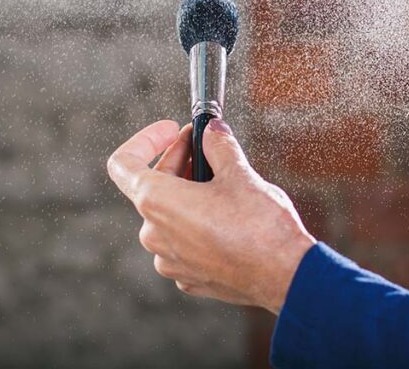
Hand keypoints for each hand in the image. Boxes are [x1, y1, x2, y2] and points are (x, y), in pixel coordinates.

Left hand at [106, 118, 315, 313]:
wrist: (285, 274)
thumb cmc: (261, 227)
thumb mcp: (239, 173)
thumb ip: (218, 145)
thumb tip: (212, 131)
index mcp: (157, 202)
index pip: (123, 164)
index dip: (145, 140)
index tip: (170, 131)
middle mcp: (154, 234)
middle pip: (151, 187)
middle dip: (177, 162)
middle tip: (206, 147)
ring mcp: (169, 260)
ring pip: (168, 216)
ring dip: (188, 194)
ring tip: (221, 184)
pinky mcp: (188, 277)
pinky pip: (182, 241)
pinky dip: (198, 223)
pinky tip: (227, 216)